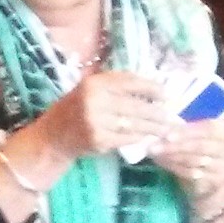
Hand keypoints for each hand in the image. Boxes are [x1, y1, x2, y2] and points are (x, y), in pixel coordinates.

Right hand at [29, 67, 168, 161]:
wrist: (53, 135)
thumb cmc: (76, 109)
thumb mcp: (91, 90)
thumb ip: (116, 86)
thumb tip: (153, 87)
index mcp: (94, 83)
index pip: (131, 83)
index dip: (152, 88)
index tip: (165, 95)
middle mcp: (94, 99)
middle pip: (137, 106)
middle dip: (158, 113)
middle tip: (170, 118)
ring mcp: (96, 120)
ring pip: (135, 124)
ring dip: (153, 128)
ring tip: (165, 130)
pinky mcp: (99, 139)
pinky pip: (127, 138)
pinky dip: (140, 139)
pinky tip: (147, 139)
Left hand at [146, 116, 223, 204]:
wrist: (216, 179)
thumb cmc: (208, 149)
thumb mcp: (205, 134)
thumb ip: (192, 128)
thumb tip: (164, 124)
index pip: (211, 128)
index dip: (188, 131)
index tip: (167, 134)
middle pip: (201, 146)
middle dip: (175, 145)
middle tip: (154, 145)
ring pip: (194, 160)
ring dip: (171, 156)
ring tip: (154, 152)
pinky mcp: (217, 182)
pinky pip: (191, 173)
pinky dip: (174, 167)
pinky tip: (162, 162)